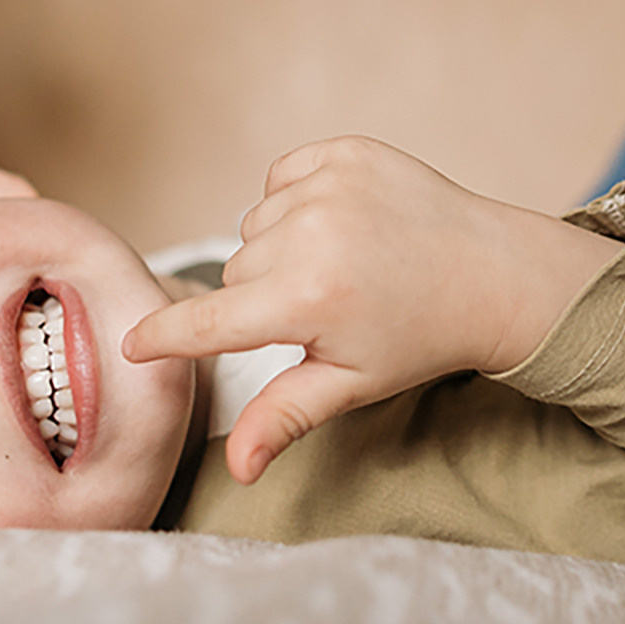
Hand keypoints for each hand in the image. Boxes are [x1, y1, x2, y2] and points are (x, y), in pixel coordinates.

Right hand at [122, 135, 619, 483]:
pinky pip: (280, 177)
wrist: (493, 273)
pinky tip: (341, 224)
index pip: (207, 321)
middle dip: (260, 294)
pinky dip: (296, 199)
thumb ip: (283, 418)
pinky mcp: (346, 151)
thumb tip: (237, 472)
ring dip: (279, 245)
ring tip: (338, 264)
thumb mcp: (350, 384)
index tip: (132, 345)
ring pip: (253, 224)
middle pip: (235, 271)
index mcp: (308, 300)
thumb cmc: (420, 337)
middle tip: (320, 308)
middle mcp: (312, 234)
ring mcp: (330, 185)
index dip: (162, 337)